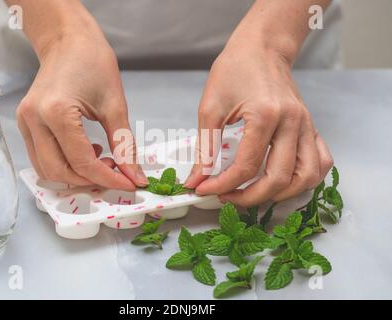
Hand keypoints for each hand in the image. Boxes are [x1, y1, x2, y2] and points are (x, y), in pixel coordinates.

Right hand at [16, 33, 146, 190]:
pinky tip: (85, 152)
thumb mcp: (115, 106)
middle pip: (59, 172)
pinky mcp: (25, 123)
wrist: (68, 41)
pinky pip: (41, 157)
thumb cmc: (93, 63)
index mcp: (56, 112)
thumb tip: (135, 176)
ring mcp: (25, 122)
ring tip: (101, 160)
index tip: (129, 184)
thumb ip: (124, 145)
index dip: (108, 179)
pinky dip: (64, 164)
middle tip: (115, 173)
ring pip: (46, 169)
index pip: (82, 162)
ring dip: (75, 175)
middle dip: (90, 180)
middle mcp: (34, 120)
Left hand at [184, 44, 332, 206]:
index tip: (203, 189)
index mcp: (266, 115)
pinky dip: (305, 179)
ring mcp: (307, 126)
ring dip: (281, 195)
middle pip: (279, 179)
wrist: (262, 48)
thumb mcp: (210, 107)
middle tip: (226, 197)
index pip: (247, 167)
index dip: (222, 185)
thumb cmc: (235, 70)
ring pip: (307, 177)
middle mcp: (293, 123)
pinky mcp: (311, 128)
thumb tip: (196, 179)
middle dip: (249, 198)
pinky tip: (284, 181)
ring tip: (254, 194)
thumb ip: (204, 147)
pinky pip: (321, 162)